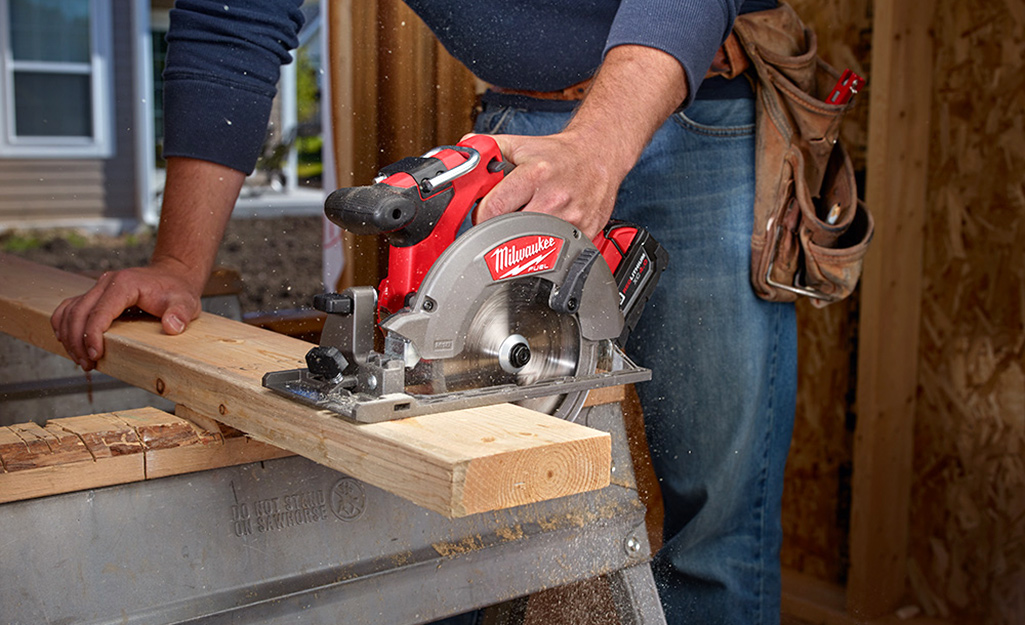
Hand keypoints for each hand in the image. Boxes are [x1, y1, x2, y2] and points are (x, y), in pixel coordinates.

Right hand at [50, 259, 203, 370]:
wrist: (173, 276)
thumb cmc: (177, 290)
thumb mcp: (185, 302)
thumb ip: (180, 314)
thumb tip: (172, 327)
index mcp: (125, 284)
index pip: (99, 311)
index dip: (92, 335)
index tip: (95, 356)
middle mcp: (106, 283)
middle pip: (78, 312)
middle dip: (77, 342)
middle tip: (86, 365)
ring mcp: (98, 288)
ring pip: (70, 311)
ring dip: (69, 337)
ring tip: (80, 360)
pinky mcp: (96, 295)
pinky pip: (70, 308)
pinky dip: (64, 325)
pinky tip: (68, 343)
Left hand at [474, 129, 626, 239]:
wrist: (599, 154)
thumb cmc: (560, 154)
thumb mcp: (521, 144)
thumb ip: (489, 148)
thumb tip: (464, 153)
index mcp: (535, 175)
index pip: (493, 210)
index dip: (481, 218)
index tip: (482, 217)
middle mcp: (555, 198)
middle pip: (511, 232)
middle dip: (500, 232)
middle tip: (502, 224)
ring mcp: (572, 218)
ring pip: (534, 247)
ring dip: (524, 241)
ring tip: (526, 225)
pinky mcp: (586, 232)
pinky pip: (557, 250)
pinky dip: (548, 246)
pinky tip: (548, 230)